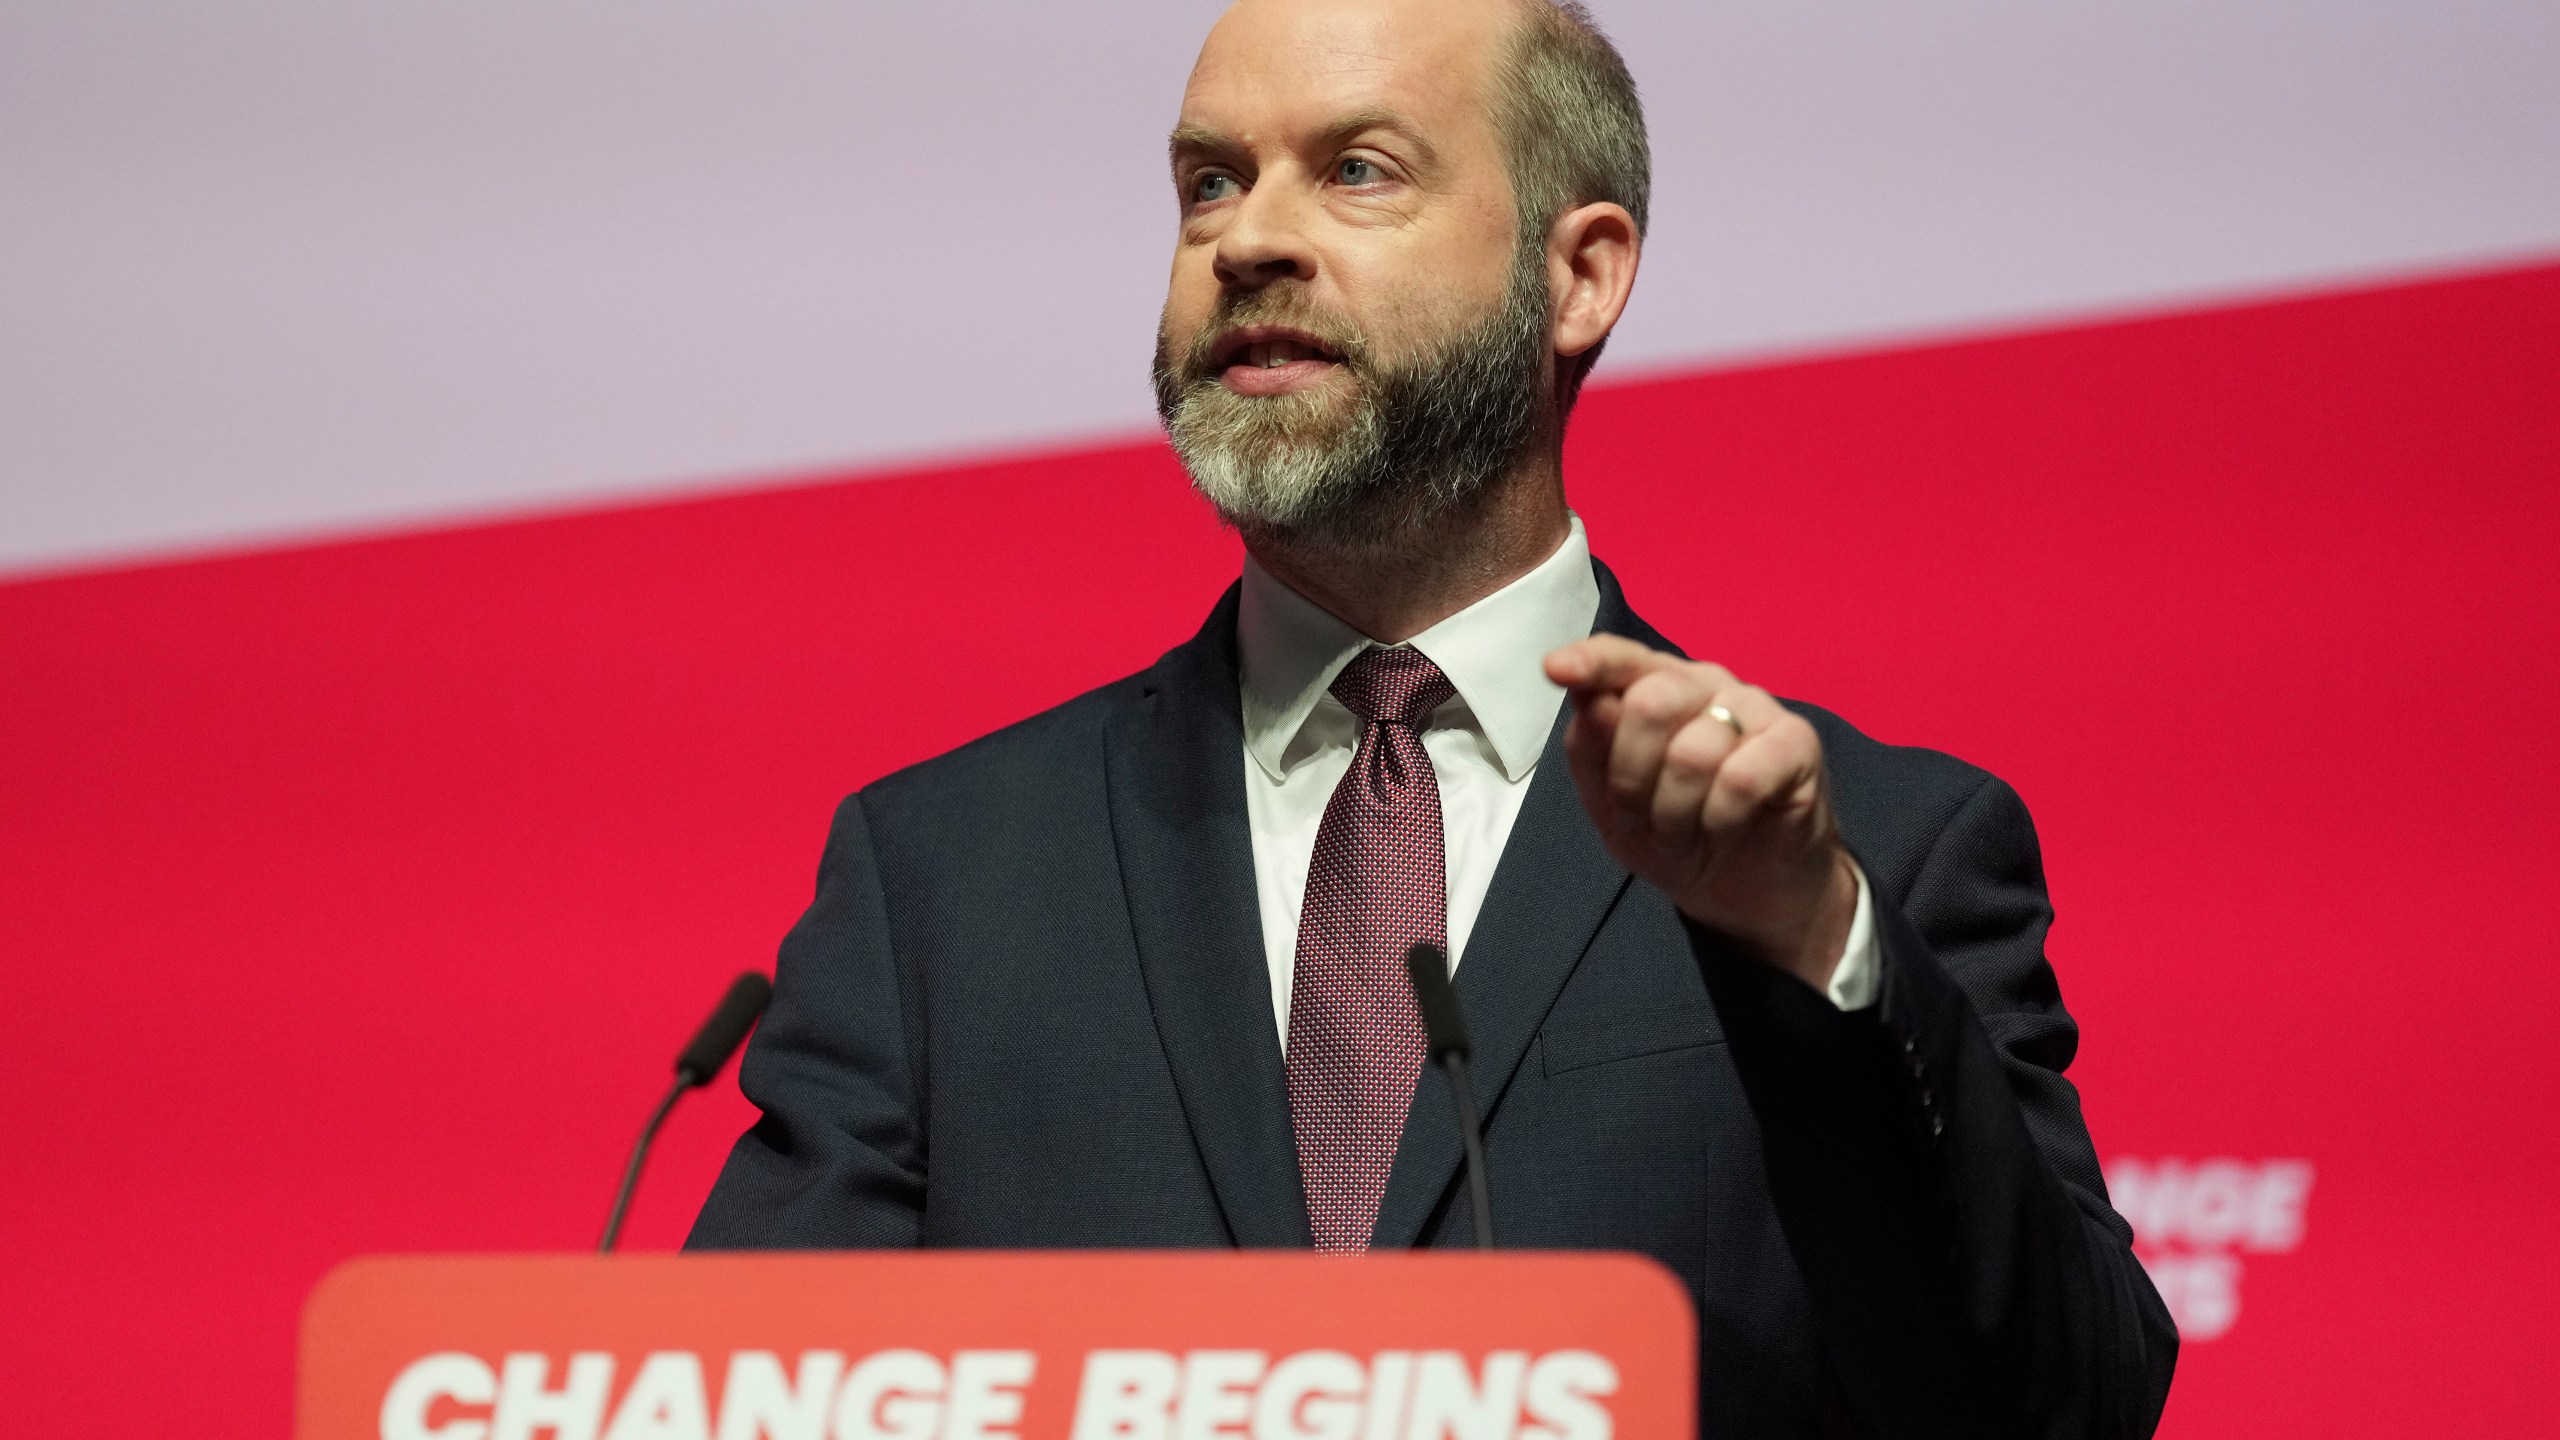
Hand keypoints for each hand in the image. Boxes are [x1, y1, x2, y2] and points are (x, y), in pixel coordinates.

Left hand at [1543, 634, 1859, 991]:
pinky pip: (1742, 777)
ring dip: (1676, 815)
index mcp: (1654, 686)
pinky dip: (1720, 819)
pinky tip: (1726, 827)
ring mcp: (1755, 707)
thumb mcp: (1611, 808)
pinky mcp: (1797, 741)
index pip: (1618, 658)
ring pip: (1693, 752)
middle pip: (1650, 701)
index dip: (1588, 661)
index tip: (1555, 669)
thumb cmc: (1676, 835)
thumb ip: (1593, 751)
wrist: (1747, 892)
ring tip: (1687, 833)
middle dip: (1631, 778)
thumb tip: (1589, 700)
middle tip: (1640, 818)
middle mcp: (1704, 684)